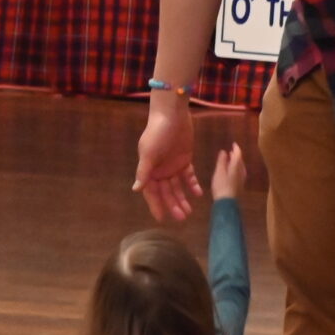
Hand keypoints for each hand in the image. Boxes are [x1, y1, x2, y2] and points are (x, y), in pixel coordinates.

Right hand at [133, 99, 201, 222]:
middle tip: (182, 218)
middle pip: (166, 192)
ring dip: (182, 198)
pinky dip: (192, 184)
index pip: (152, 192)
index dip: (156, 205)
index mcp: (148, 170)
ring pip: (177, 187)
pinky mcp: (184, 159)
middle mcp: (159, 170)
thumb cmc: (157, 133)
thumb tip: (136, 190)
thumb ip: (144, 172)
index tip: (162, 219)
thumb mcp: (148, 153)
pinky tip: (198, 194)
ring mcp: (172, 165)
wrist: (172, 115)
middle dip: (173, 205)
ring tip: (189, 211)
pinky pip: (188, 176)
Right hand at [211, 145, 245, 201]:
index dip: (236, 148)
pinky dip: (235, 168)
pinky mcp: (240, 185)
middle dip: (236, 155)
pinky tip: (231, 171)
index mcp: (237, 166)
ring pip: (240, 167)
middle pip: (240, 160)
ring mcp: (242, 179)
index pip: (238, 154)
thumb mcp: (219, 171)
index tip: (233, 144)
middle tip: (231, 151)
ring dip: (236, 162)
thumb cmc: (221, 185)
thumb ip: (221, 161)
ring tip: (230, 159)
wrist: (226, 202)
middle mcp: (242, 171)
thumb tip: (224, 151)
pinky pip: (239, 172)